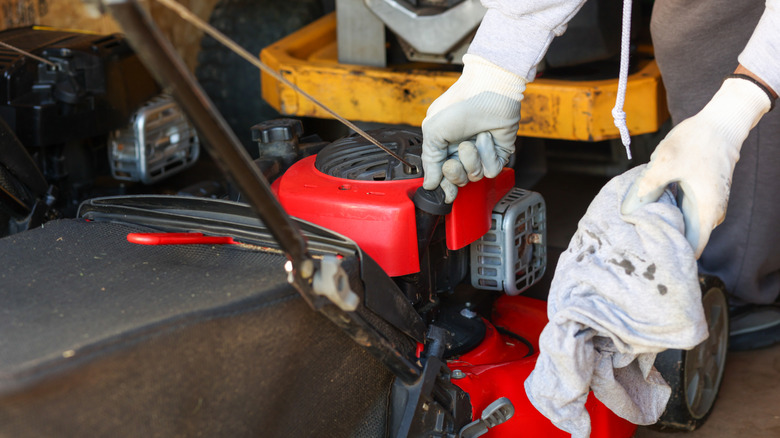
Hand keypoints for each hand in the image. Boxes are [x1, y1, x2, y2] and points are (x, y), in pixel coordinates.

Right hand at [421, 54, 524, 202]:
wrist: (488, 90)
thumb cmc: (458, 105)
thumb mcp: (433, 131)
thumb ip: (429, 161)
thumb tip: (430, 184)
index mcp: (445, 148)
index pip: (443, 177)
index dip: (443, 186)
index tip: (442, 191)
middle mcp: (463, 153)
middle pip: (458, 181)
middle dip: (455, 173)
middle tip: (452, 161)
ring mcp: (482, 154)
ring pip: (475, 176)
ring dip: (471, 159)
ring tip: (471, 139)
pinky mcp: (499, 154)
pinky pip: (492, 169)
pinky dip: (487, 154)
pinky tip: (485, 137)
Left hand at [622, 77, 771, 257]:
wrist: (720, 122)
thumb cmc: (697, 141)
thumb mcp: (665, 163)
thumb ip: (647, 188)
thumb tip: (628, 212)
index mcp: (706, 213)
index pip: (690, 250)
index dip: (669, 255)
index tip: (648, 256)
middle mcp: (709, 215)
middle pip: (684, 239)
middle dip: (660, 242)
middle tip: (633, 242)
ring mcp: (705, 205)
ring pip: (681, 225)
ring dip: (661, 227)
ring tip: (635, 229)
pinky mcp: (699, 197)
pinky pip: (680, 212)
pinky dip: (665, 213)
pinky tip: (645, 210)